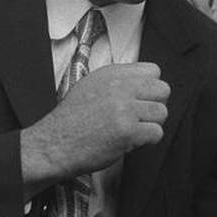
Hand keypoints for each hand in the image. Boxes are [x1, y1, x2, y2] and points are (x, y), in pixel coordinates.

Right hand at [21, 63, 168, 189]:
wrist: (54, 146)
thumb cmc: (70, 123)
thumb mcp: (90, 88)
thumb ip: (117, 83)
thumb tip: (142, 85)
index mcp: (111, 75)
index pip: (153, 71)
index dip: (151, 87)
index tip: (142, 99)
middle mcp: (119, 88)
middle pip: (163, 90)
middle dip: (155, 105)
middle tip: (141, 117)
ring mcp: (124, 109)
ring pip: (162, 112)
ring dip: (152, 125)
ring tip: (134, 130)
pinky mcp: (128, 131)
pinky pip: (157, 133)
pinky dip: (147, 141)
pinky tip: (131, 141)